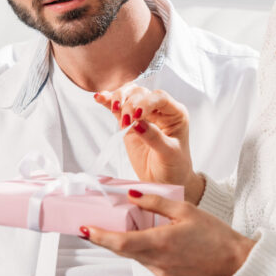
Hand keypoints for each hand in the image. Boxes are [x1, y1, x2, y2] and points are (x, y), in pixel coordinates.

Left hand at [82, 191, 254, 275]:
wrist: (233, 261)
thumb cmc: (214, 234)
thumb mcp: (186, 210)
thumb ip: (156, 202)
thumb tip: (132, 195)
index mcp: (161, 242)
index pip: (120, 242)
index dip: (99, 237)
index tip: (85, 229)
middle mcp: (157, 261)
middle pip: (123, 250)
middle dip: (109, 237)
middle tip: (99, 224)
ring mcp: (161, 273)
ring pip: (135, 256)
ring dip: (129, 242)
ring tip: (134, 226)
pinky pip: (147, 262)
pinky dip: (144, 250)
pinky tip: (154, 238)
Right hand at [96, 85, 203, 202]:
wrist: (165, 181)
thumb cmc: (174, 166)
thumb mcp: (168, 154)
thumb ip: (154, 137)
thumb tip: (138, 123)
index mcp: (175, 114)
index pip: (160, 98)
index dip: (147, 102)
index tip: (137, 115)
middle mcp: (160, 110)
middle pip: (142, 94)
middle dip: (131, 103)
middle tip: (126, 121)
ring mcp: (143, 115)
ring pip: (130, 95)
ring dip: (119, 98)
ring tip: (114, 108)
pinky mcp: (129, 123)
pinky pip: (118, 109)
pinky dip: (108, 102)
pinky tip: (99, 98)